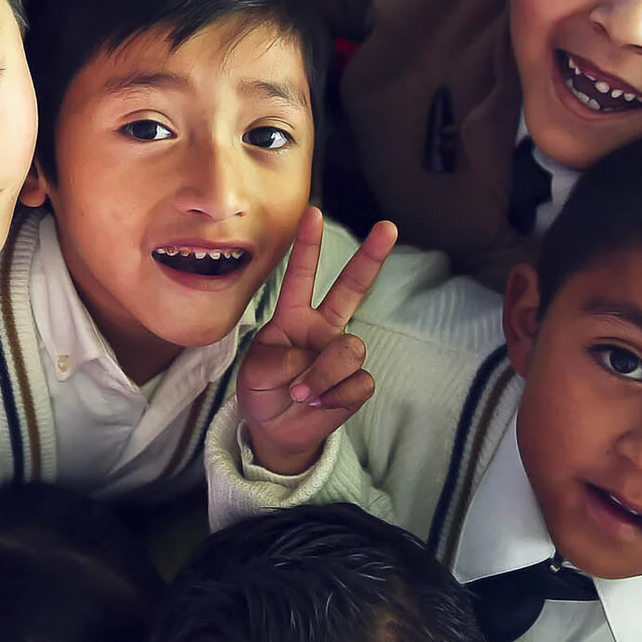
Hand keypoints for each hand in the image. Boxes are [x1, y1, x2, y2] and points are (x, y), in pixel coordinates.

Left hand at [237, 206, 397, 477]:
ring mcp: (340, 354)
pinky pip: (357, 382)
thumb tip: (312, 361)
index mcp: (293, 316)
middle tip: (387, 226)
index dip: (307, 245)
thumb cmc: (262, 390)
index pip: (301, 275)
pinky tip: (320, 404)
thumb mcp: (253, 371)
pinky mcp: (356, 383)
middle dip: (370, 258)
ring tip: (302, 394)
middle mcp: (322, 328)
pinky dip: (333, 397)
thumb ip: (278, 359)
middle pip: (351, 289)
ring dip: (322, 376)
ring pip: (349, 350)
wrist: (274, 430)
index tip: (314, 212)